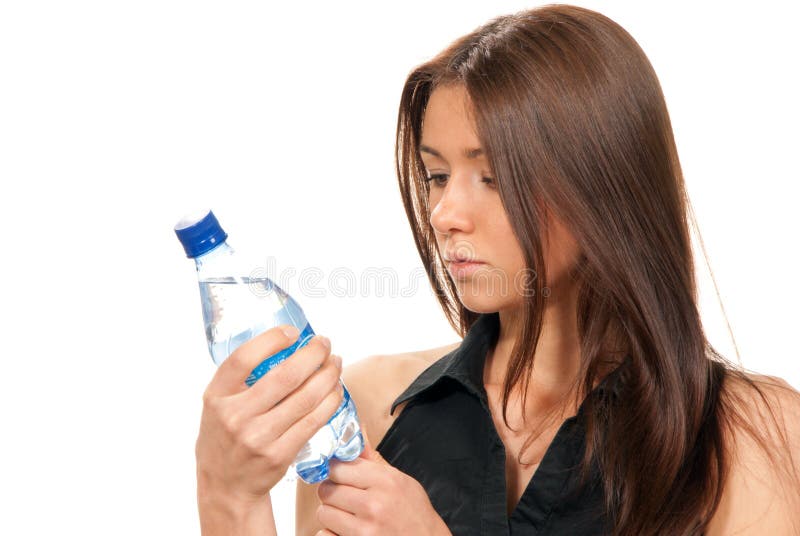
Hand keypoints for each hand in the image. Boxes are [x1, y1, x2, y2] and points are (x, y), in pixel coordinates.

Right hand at [196, 325, 343, 509]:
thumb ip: (239, 379)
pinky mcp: (279, 454)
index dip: (272, 340)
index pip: (243, 359)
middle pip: (285, 376)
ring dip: (328, 375)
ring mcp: (259, 437)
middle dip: (313, 354)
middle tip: (324, 343)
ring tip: (335, 363)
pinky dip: (330, 401)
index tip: (293, 332)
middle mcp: (235, 416)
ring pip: (306, 398)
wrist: (226, 486)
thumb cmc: (225, 436)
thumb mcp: (217, 404)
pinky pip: (314, 421)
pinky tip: (336, 389)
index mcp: (216, 396)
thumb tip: (280, 343)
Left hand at [314, 425, 451, 535]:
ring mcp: (364, 529)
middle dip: (332, 492)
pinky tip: (346, 529)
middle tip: (344, 496)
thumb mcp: (400, 480)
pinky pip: (324, 534)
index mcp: (385, 481)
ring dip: (332, 513)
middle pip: (327, 489)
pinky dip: (331, 532)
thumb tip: (355, 432)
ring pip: (323, 512)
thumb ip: (372, 460)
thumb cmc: (414, 512)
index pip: (339, 467)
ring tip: (348, 514)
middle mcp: (373, 504)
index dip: (336, 470)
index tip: (340, 474)